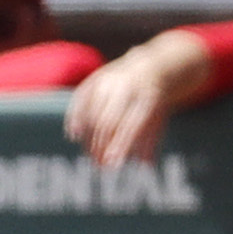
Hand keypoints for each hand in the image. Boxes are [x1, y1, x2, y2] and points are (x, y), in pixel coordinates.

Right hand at [65, 31, 211, 166]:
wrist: (149, 67)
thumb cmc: (154, 102)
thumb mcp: (158, 120)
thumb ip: (150, 142)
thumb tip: (144, 166)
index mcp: (147, 98)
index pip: (131, 125)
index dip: (120, 145)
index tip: (111, 164)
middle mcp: (126, 87)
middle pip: (108, 120)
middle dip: (101, 145)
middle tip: (99, 165)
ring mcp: (108, 80)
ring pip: (92, 111)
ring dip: (89, 136)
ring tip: (90, 155)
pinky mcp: (95, 77)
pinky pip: (80, 98)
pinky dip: (75, 117)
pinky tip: (74, 135)